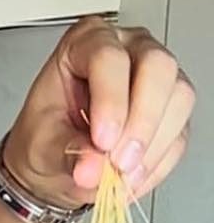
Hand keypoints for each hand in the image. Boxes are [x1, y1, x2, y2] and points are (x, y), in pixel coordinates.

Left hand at [2, 17, 194, 208]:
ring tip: (119, 175)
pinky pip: (180, 131)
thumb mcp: (41, 146)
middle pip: (158, 67)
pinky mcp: (172, 108)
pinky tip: (130, 178)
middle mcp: (128, 49)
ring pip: (179, 97)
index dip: (111, 101)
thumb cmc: (43, 139)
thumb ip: (67, 153)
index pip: (109, 57)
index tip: (101, 141)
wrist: (54, 164)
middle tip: (118, 162)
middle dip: (141, 121)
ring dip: (152, 145)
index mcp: (85, 44)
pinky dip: (157, 161)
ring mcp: (156, 76)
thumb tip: (93, 167)